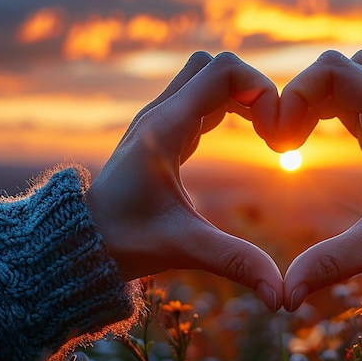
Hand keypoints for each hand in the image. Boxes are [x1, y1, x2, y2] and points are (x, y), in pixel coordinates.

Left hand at [85, 52, 282, 310]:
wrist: (81, 240)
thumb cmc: (124, 241)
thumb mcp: (183, 248)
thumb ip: (234, 262)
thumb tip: (280, 294)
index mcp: (166, 127)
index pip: (225, 71)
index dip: (262, 90)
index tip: (276, 133)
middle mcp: (162, 114)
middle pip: (217, 67)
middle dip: (253, 88)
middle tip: (272, 131)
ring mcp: (160, 120)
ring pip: (209, 78)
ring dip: (242, 96)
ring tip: (265, 133)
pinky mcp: (163, 132)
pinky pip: (202, 99)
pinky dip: (230, 107)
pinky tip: (244, 135)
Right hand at [269, 49, 361, 310]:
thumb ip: (333, 263)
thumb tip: (284, 296)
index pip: (333, 69)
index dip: (296, 95)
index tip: (282, 142)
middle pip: (335, 67)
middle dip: (299, 96)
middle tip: (283, 142)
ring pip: (344, 75)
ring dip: (313, 98)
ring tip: (294, 138)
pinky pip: (350, 96)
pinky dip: (324, 107)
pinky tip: (311, 138)